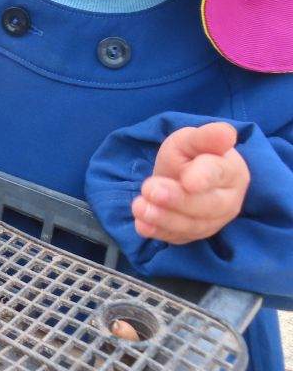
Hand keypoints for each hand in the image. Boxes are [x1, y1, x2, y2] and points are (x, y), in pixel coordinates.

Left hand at [131, 122, 249, 243]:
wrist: (181, 175)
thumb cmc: (190, 155)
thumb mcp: (190, 140)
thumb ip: (204, 137)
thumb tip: (226, 133)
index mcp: (231, 171)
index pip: (218, 174)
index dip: (203, 177)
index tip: (188, 180)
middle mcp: (228, 201)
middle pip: (208, 206)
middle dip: (177, 200)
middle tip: (149, 189)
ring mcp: (213, 222)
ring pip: (192, 225)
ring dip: (164, 218)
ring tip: (139, 207)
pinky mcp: (193, 234)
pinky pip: (178, 237)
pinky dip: (159, 232)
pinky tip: (142, 225)